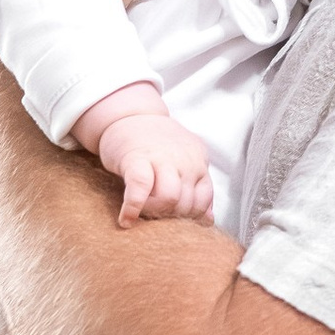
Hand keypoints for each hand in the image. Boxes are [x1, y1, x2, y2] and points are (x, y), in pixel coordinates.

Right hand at [94, 105, 214, 225]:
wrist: (127, 114)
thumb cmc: (154, 144)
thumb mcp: (183, 161)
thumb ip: (197, 187)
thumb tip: (208, 220)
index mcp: (198, 161)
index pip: (204, 199)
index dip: (189, 216)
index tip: (172, 218)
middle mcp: (184, 159)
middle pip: (187, 204)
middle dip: (170, 217)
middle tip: (153, 214)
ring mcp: (161, 157)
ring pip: (170, 198)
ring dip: (155, 212)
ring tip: (142, 212)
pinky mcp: (136, 159)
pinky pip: (140, 190)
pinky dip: (133, 209)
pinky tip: (126, 219)